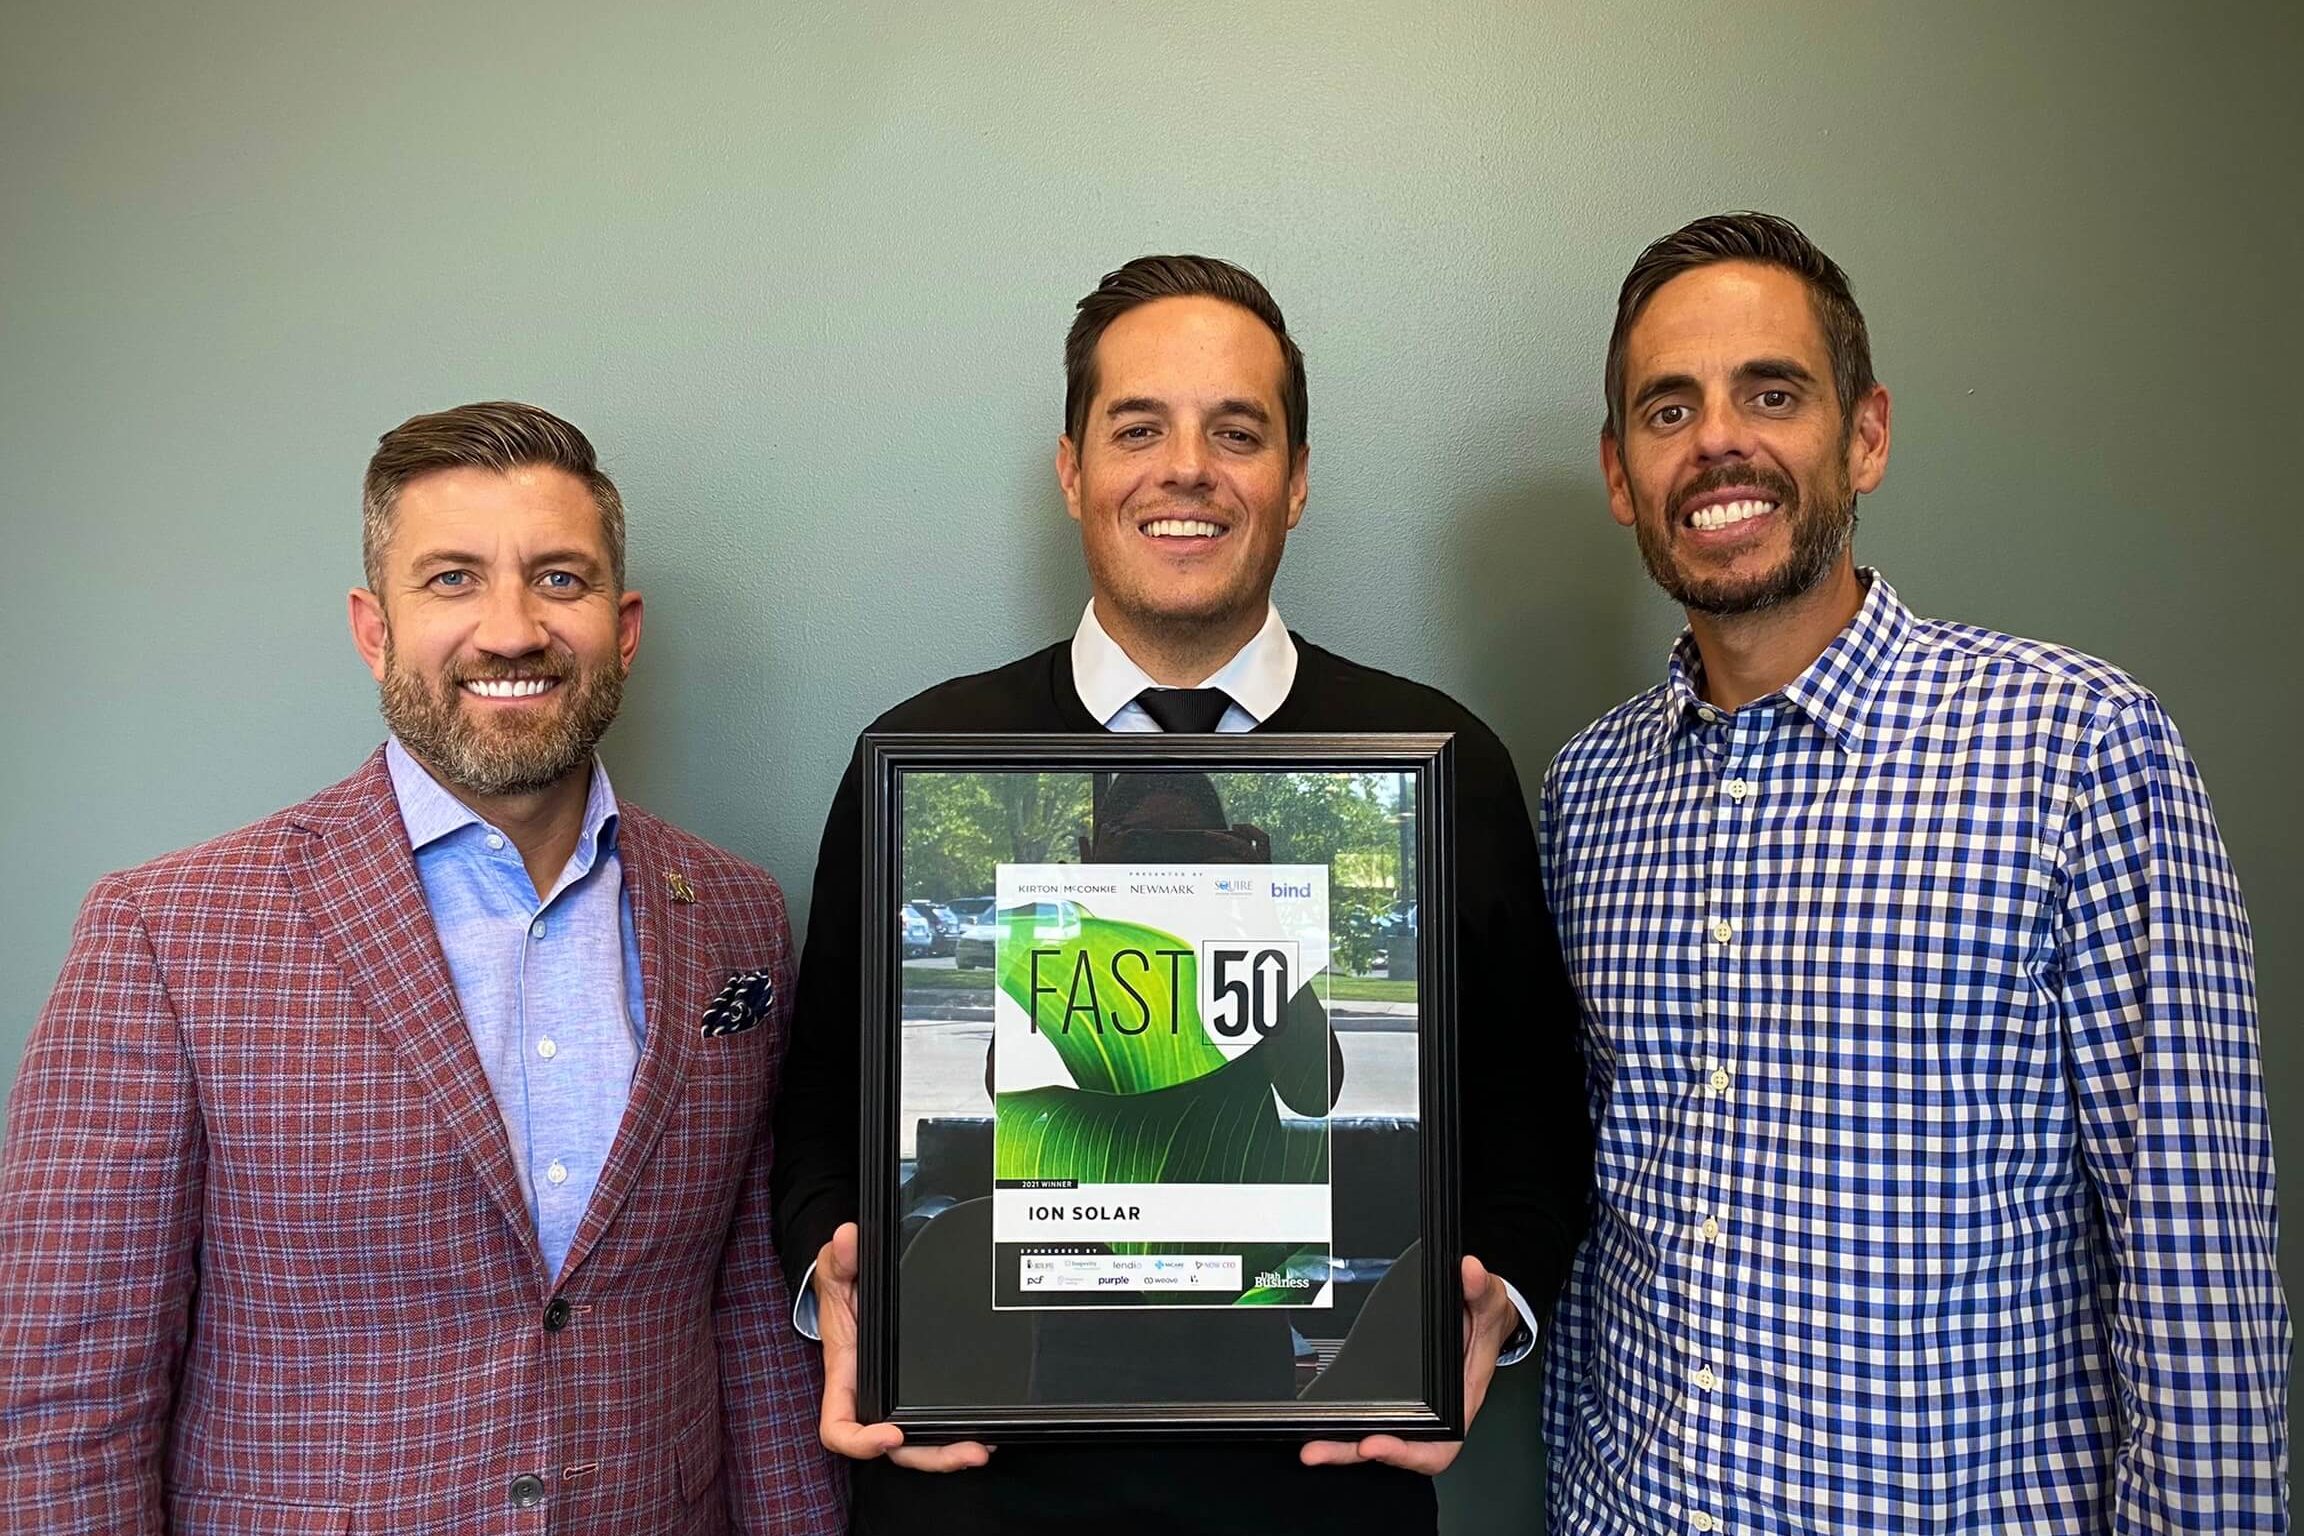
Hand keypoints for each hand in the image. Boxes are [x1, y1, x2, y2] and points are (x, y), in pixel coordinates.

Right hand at [813, 1222, 993, 1471]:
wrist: (858, 1282)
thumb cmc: (843, 1287)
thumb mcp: (836, 1270)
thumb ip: (839, 1258)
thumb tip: (848, 1239)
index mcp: (845, 1377)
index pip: (839, 1428)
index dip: (862, 1442)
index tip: (891, 1434)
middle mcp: (870, 1396)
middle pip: (894, 1448)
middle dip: (930, 1455)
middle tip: (967, 1450)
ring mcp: (894, 1397)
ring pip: (918, 1442)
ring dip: (948, 1450)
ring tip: (983, 1447)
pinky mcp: (915, 1389)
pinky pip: (932, 1421)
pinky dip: (955, 1429)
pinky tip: (985, 1429)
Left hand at [1299, 1254, 1513, 1475]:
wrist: (1477, 1314)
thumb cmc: (1484, 1320)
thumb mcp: (1488, 1303)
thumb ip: (1481, 1290)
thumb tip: (1470, 1271)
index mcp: (1459, 1405)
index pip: (1435, 1447)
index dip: (1405, 1452)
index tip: (1374, 1442)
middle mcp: (1433, 1415)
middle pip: (1392, 1449)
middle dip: (1352, 1452)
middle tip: (1318, 1448)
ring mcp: (1411, 1408)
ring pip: (1372, 1437)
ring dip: (1340, 1444)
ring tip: (1310, 1445)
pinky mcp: (1393, 1396)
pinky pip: (1367, 1417)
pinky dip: (1341, 1424)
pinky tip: (1315, 1421)